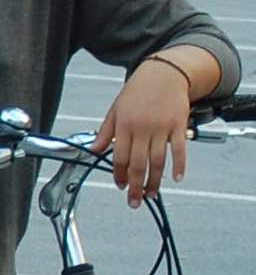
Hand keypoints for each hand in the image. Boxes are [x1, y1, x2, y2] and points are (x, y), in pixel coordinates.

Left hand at [94, 64, 190, 207]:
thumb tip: (93, 151)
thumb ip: (105, 132)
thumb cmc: (137, 92)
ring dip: (155, 181)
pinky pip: (179, 149)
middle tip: (135, 201)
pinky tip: (177, 178)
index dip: (119, 175)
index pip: (119, 157)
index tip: (120, 186)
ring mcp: (161, 128)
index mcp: (123, 126)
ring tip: (152, 195)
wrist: (164, 73)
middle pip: (138, 164)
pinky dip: (179, 165)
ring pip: (157, 160)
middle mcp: (142, 129)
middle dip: (135, 186)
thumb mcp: (115, 110)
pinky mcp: (179, 125)